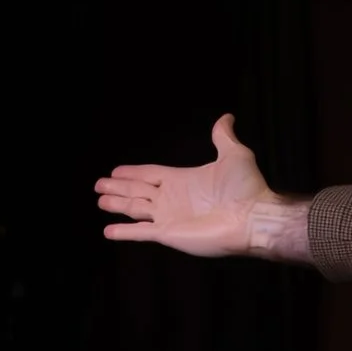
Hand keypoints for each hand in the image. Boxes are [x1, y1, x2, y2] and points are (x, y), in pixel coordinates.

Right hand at [95, 114, 280, 255]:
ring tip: (100, 200)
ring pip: (135, 209)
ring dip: (117, 204)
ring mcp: (169, 217)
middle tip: (98, 185)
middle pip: (138, 191)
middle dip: (118, 187)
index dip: (133, 172)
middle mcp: (172, 199)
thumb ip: (224, 137)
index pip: (151, 174)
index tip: (115, 170)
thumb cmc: (245, 188)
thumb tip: (226, 117)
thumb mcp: (234, 154)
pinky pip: (140, 233)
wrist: (253, 217)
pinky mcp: (168, 234)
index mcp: (183, 180)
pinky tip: (107, 231)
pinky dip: (124, 232)